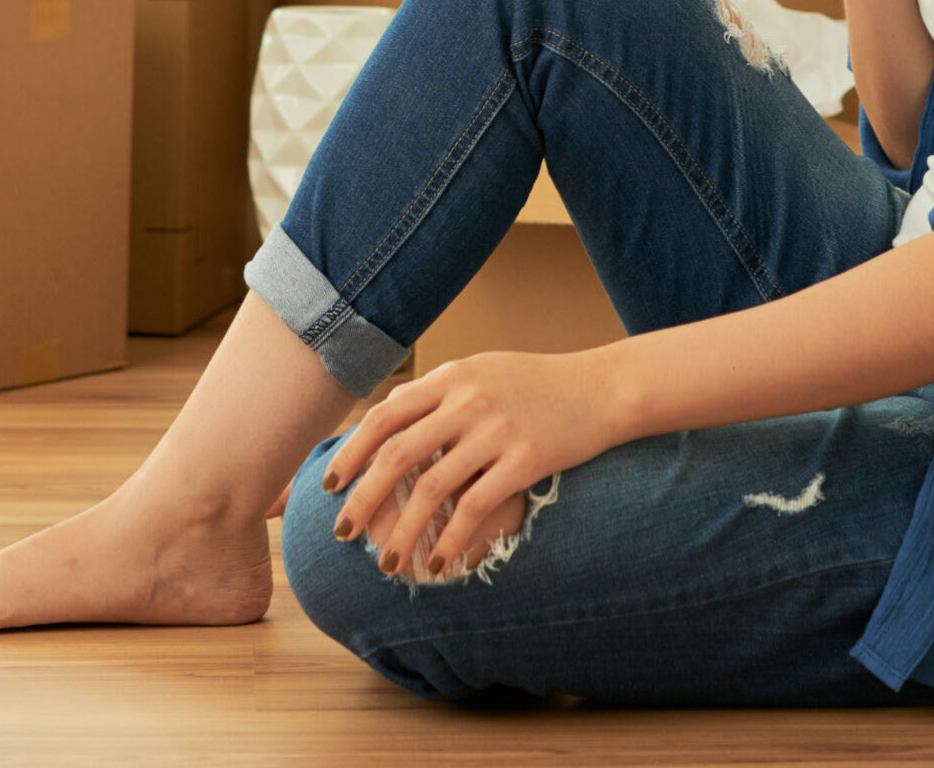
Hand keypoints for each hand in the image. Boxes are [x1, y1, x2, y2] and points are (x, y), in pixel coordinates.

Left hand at [319, 348, 629, 578]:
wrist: (603, 388)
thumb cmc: (538, 383)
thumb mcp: (482, 371)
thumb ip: (438, 393)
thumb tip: (387, 418)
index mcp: (451, 377)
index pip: (384, 415)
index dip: (351, 452)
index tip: (330, 485)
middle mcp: (467, 400)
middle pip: (395, 454)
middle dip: (361, 498)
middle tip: (342, 533)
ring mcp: (496, 430)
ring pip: (430, 488)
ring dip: (402, 531)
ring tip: (388, 563)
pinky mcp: (525, 460)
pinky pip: (475, 506)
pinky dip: (451, 539)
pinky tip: (440, 562)